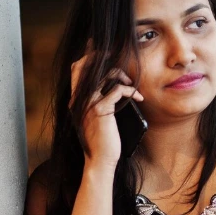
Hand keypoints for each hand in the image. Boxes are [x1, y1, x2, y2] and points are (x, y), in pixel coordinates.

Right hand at [70, 53, 143, 169]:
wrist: (100, 160)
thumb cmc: (102, 142)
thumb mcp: (96, 118)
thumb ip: (98, 102)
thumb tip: (112, 86)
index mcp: (76, 100)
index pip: (76, 69)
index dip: (88, 57)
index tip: (104, 53)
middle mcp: (79, 100)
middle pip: (84, 65)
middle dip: (101, 56)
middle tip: (116, 57)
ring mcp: (88, 104)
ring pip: (105, 75)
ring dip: (121, 75)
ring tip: (130, 85)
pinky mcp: (100, 110)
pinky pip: (117, 90)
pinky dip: (130, 90)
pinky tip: (139, 97)